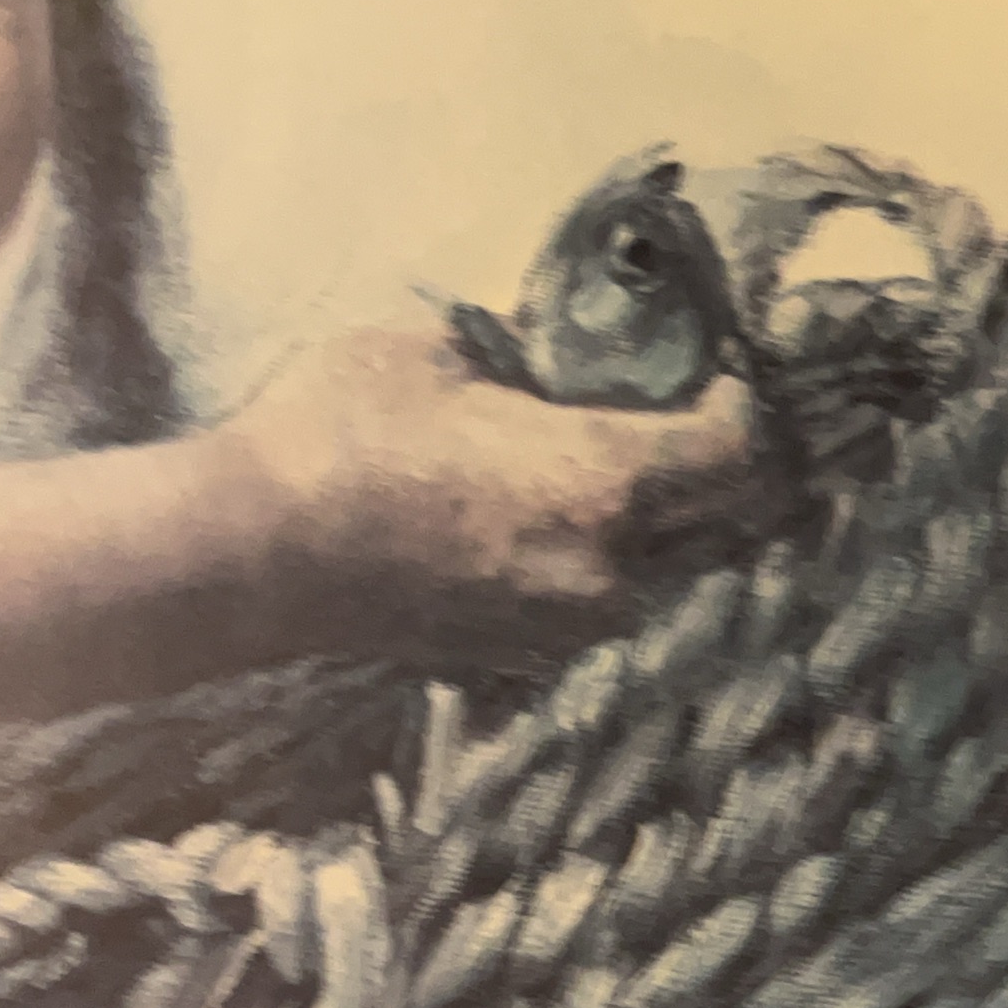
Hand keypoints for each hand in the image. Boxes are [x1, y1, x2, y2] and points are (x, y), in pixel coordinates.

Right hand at [221, 321, 756, 620]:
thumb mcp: (444, 353)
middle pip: (734, 522)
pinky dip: (623, 559)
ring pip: (677, 571)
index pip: (745, 450)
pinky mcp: (529, 655)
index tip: (739, 362)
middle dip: (746, 467)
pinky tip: (589, 518)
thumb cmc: (338, 433)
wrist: (251, 557)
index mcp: (601, 487)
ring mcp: (570, 626)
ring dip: (686, 521)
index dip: (756, 401)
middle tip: (728, 412)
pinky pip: (612, 601)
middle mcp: (609, 573)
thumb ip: (534, 358)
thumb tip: (573, 353)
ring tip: (665, 464)